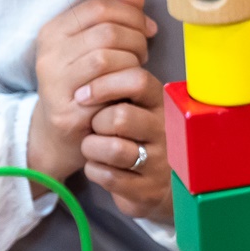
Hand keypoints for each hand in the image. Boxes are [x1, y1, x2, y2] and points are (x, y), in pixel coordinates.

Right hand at [31, 0, 157, 184]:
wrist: (59, 133)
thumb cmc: (84, 83)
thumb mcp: (94, 46)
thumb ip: (114, 18)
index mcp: (53, 31)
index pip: (98, 7)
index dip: (131, 14)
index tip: (148, 28)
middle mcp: (49, 55)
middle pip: (106, 31)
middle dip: (136, 40)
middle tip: (144, 54)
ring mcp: (55, 83)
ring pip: (106, 57)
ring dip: (132, 62)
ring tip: (136, 70)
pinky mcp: (68, 110)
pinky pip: (107, 89)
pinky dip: (126, 85)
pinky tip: (129, 89)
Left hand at [81, 67, 170, 219]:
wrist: (158, 183)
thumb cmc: (137, 136)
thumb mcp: (138, 106)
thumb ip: (121, 87)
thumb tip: (92, 61)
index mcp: (162, 104)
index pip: (137, 81)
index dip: (104, 85)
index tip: (83, 95)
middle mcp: (166, 131)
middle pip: (121, 116)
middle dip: (96, 122)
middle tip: (94, 128)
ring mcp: (160, 162)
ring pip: (115, 149)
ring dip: (92, 148)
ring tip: (93, 148)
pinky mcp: (149, 189)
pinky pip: (110, 177)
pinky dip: (94, 170)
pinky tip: (98, 167)